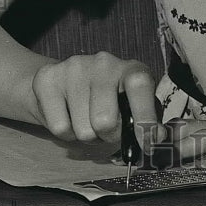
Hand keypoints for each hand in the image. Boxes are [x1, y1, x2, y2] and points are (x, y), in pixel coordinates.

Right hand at [26, 52, 164, 148]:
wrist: (63, 84)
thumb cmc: (107, 100)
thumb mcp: (132, 107)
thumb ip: (147, 122)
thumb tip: (157, 138)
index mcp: (131, 68)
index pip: (139, 85)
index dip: (144, 117)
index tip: (147, 142)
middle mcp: (104, 62)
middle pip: (105, 121)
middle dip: (107, 136)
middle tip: (106, 129)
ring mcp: (74, 67)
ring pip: (83, 130)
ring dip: (86, 136)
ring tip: (86, 120)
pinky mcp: (48, 78)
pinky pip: (59, 127)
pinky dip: (65, 134)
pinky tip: (68, 116)